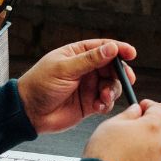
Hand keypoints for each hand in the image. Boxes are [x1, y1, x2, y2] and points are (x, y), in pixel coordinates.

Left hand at [17, 39, 136, 134]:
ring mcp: (89, 86)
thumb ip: (90, 60)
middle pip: (113, 67)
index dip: (119, 49)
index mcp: (78, 54)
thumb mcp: (64, 69)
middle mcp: (86, 69)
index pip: (103, 47)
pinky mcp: (90, 103)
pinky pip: (106, 102)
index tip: (131, 53)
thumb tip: (112, 48)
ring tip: (104, 97)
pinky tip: (99, 106)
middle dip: (120, 74)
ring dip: (112, 90)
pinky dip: (106, 103)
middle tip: (125, 80)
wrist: (28, 112)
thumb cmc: (40, 84)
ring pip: (112, 85)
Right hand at [83, 100, 160, 160]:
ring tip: (132, 151)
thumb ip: (128, 115)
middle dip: (157, 127)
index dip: (150, 106)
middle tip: (141, 129)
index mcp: (152, 128)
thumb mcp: (110, 125)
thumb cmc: (104, 156)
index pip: (160, 109)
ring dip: (154, 147)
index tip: (143, 108)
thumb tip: (135, 111)